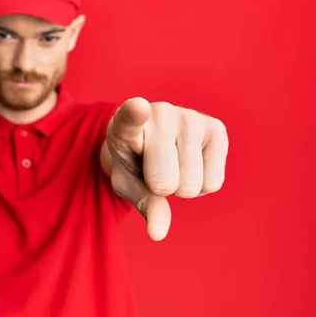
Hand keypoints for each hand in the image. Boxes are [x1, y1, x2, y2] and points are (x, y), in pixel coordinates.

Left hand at [106, 98, 228, 240]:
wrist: (154, 144)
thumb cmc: (134, 162)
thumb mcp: (128, 184)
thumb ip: (142, 203)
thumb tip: (158, 233)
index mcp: (125, 124)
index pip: (130, 117)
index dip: (134, 113)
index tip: (137, 107)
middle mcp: (159, 113)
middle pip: (165, 181)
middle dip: (161, 187)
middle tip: (154, 168)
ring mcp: (190, 117)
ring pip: (192, 185)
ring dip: (183, 185)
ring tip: (173, 163)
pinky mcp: (216, 128)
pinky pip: (213, 183)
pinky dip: (202, 184)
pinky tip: (192, 162)